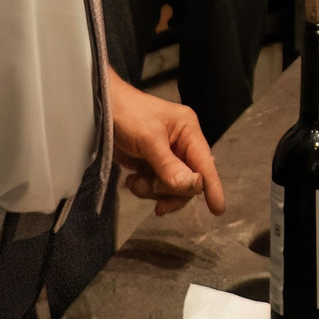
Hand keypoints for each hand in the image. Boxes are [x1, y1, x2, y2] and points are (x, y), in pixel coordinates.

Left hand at [110, 73, 226, 217]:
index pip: (205, 163)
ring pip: (171, 186)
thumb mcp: (149, 140)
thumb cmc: (127, 115)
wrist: (100, 108)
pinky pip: (156, 186)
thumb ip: (170, 167)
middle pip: (188, 180)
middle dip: (170, 190)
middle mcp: (182, 144)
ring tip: (135, 183)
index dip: (212, 186)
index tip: (218, 209)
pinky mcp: (152, 164)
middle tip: (153, 192)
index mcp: (188, 131)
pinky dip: (144, 188)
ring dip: (153, 190)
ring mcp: (167, 156)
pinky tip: (132, 180)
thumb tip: (194, 187)